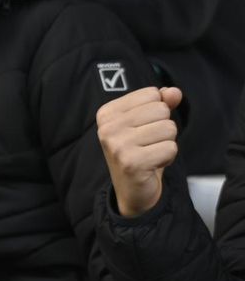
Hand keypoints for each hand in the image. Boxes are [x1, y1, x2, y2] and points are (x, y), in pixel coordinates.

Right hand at [97, 86, 180, 217]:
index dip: (156, 112)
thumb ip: (161, 103)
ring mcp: (118, 146)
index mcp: (107, 113)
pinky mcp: (132, 163)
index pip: (152, 94)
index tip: (142, 129)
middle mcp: (107, 128)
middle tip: (148, 144)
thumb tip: (174, 92)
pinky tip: (153, 164)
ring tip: (150, 153)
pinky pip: (171, 148)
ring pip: (168, 128)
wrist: (132, 189)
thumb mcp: (148, 123)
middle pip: (161, 110)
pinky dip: (168, 157)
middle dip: (163, 128)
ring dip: (166, 143)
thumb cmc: (140, 152)